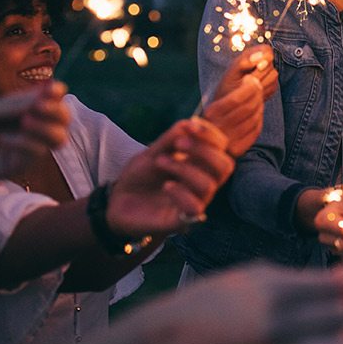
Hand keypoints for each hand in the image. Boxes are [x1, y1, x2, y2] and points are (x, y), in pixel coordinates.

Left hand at [0, 84, 70, 235]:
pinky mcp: (22, 164)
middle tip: (39, 107)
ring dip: (46, 127)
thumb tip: (55, 90)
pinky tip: (1, 139)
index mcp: (21, 106)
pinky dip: (23, 142)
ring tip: (25, 122)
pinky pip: (38, 152)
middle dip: (57, 110)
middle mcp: (29, 125)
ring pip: (59, 137)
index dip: (57, 92)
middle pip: (63, 118)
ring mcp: (27, 145)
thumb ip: (21, 104)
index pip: (52, 97)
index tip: (53, 89)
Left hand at [107, 119, 233, 235]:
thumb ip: (172, 138)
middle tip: (179, 143)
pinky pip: (195, 208)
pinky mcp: (182, 220)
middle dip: (204, 151)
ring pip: (209, 185)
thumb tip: (191, 123)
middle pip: (225, 166)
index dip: (211, 135)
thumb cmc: (139, 176)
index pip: (221, 148)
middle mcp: (202, 182)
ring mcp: (195, 201)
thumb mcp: (153, 152)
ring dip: (185, 169)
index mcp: (200, 163)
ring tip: (160, 162)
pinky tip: (166, 186)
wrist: (117, 201)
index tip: (191, 126)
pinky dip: (181, 193)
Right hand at [167, 263, 342, 343]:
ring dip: (338, 341)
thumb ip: (301, 276)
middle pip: (334, 315)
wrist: (170, 340)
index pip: (330, 285)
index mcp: (270, 289)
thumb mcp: (252, 274)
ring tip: (331, 335)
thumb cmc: (214, 299)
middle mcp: (273, 321)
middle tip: (326, 307)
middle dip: (338, 309)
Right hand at [204, 73, 263, 158]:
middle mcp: (219, 128)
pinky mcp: (238, 149)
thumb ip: (241, 67)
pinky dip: (260, 118)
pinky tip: (256, 111)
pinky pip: (256, 130)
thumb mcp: (221, 88)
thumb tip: (265, 53)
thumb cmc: (214, 108)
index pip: (237, 98)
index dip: (250, 88)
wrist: (202, 139)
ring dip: (260, 104)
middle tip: (258, 85)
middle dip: (258, 94)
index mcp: (212, 112)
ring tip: (257, 97)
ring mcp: (229, 141)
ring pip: (255, 118)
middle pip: (249, 108)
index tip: (252, 79)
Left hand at [214, 45, 277, 101]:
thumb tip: (261, 56)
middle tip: (248, 81)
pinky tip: (254, 94)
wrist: (228, 105)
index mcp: (250, 55)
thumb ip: (245, 61)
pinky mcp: (271, 86)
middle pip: (271, 64)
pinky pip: (274, 87)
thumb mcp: (233, 72)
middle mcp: (260, 63)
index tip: (259, 67)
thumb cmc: (228, 86)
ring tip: (249, 88)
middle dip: (261, 73)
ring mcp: (267, 75)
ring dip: (262, 83)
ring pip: (274, 75)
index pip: (267, 49)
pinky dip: (265, 91)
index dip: (266, 57)